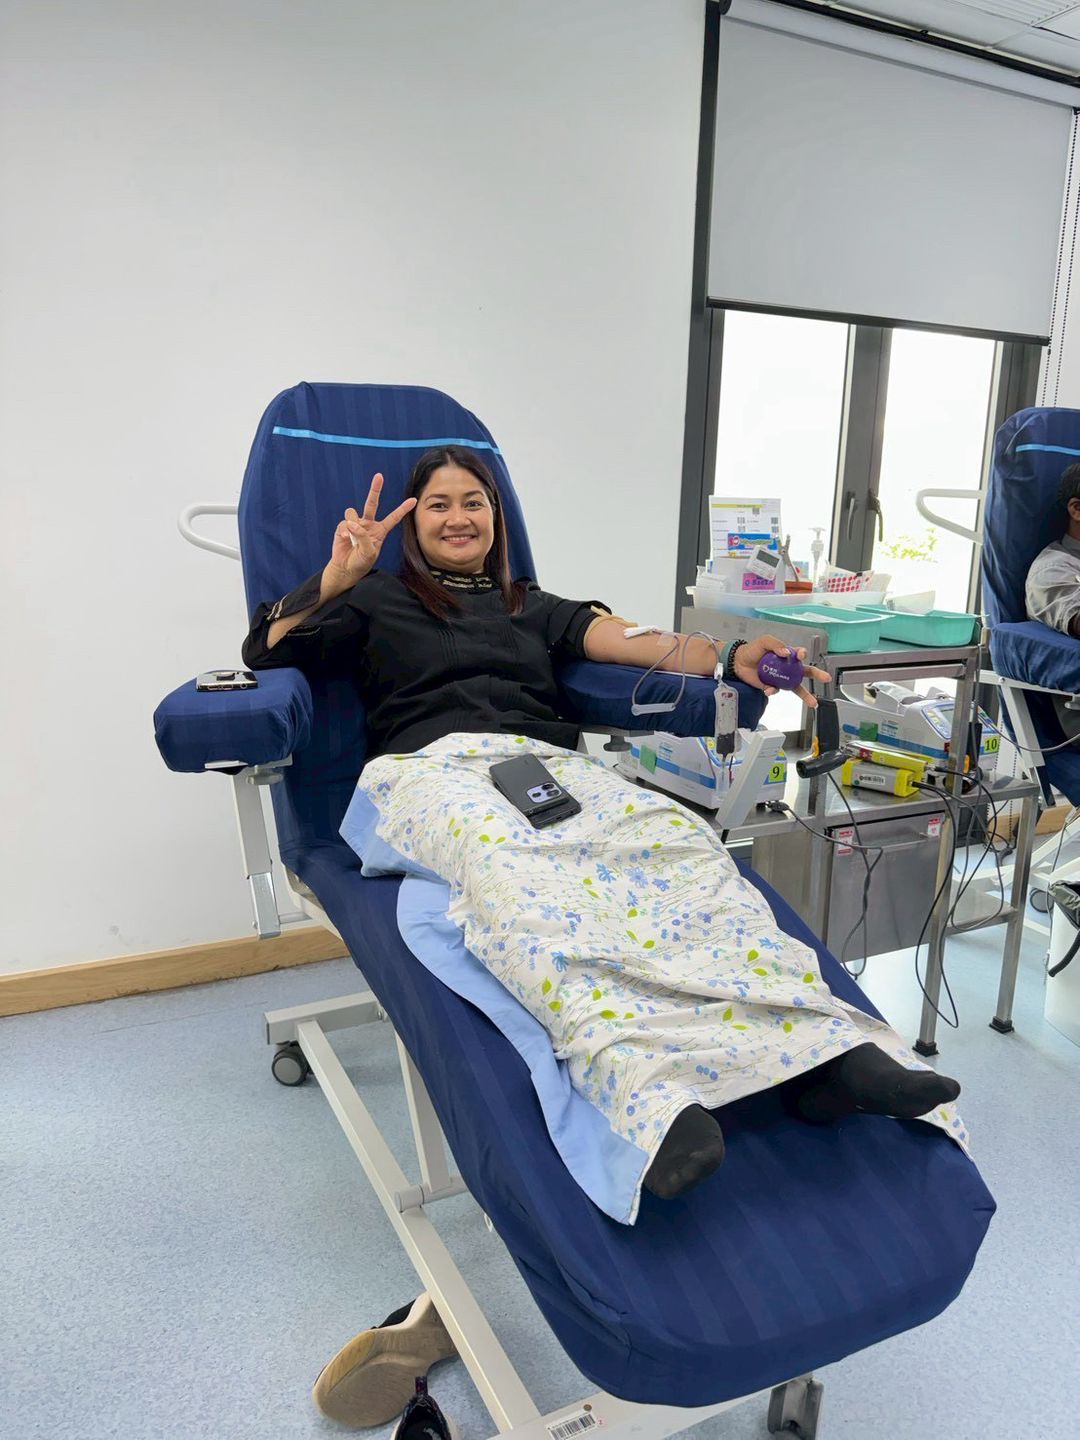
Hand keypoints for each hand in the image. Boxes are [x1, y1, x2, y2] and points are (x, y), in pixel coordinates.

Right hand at [325, 474, 416, 589]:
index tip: (414, 500)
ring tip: (351, 537)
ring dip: (352, 523)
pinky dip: (344, 531)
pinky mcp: (343, 526)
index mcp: (380, 531)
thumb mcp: (369, 553)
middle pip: (372, 503)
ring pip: (352, 513)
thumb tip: (352, 523)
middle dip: (375, 489)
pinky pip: (344, 522)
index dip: (403, 509)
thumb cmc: (361, 562)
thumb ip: (364, 537)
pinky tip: (345, 539)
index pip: (393, 518)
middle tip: (379, 476)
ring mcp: (355, 524)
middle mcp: (368, 524)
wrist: (345, 568)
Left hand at [732, 636, 829, 708]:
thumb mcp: (764, 641)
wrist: (738, 662)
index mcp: (787, 655)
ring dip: (806, 695)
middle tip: (826, 678)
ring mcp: (781, 678)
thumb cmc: (753, 650)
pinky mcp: (772, 686)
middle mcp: (787, 668)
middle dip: (817, 675)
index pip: (800, 655)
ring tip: (814, 702)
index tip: (801, 655)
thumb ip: (776, 644)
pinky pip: (777, 690)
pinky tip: (769, 688)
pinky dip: (774, 690)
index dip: (802, 654)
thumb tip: (786, 653)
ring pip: (796, 687)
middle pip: (805, 672)